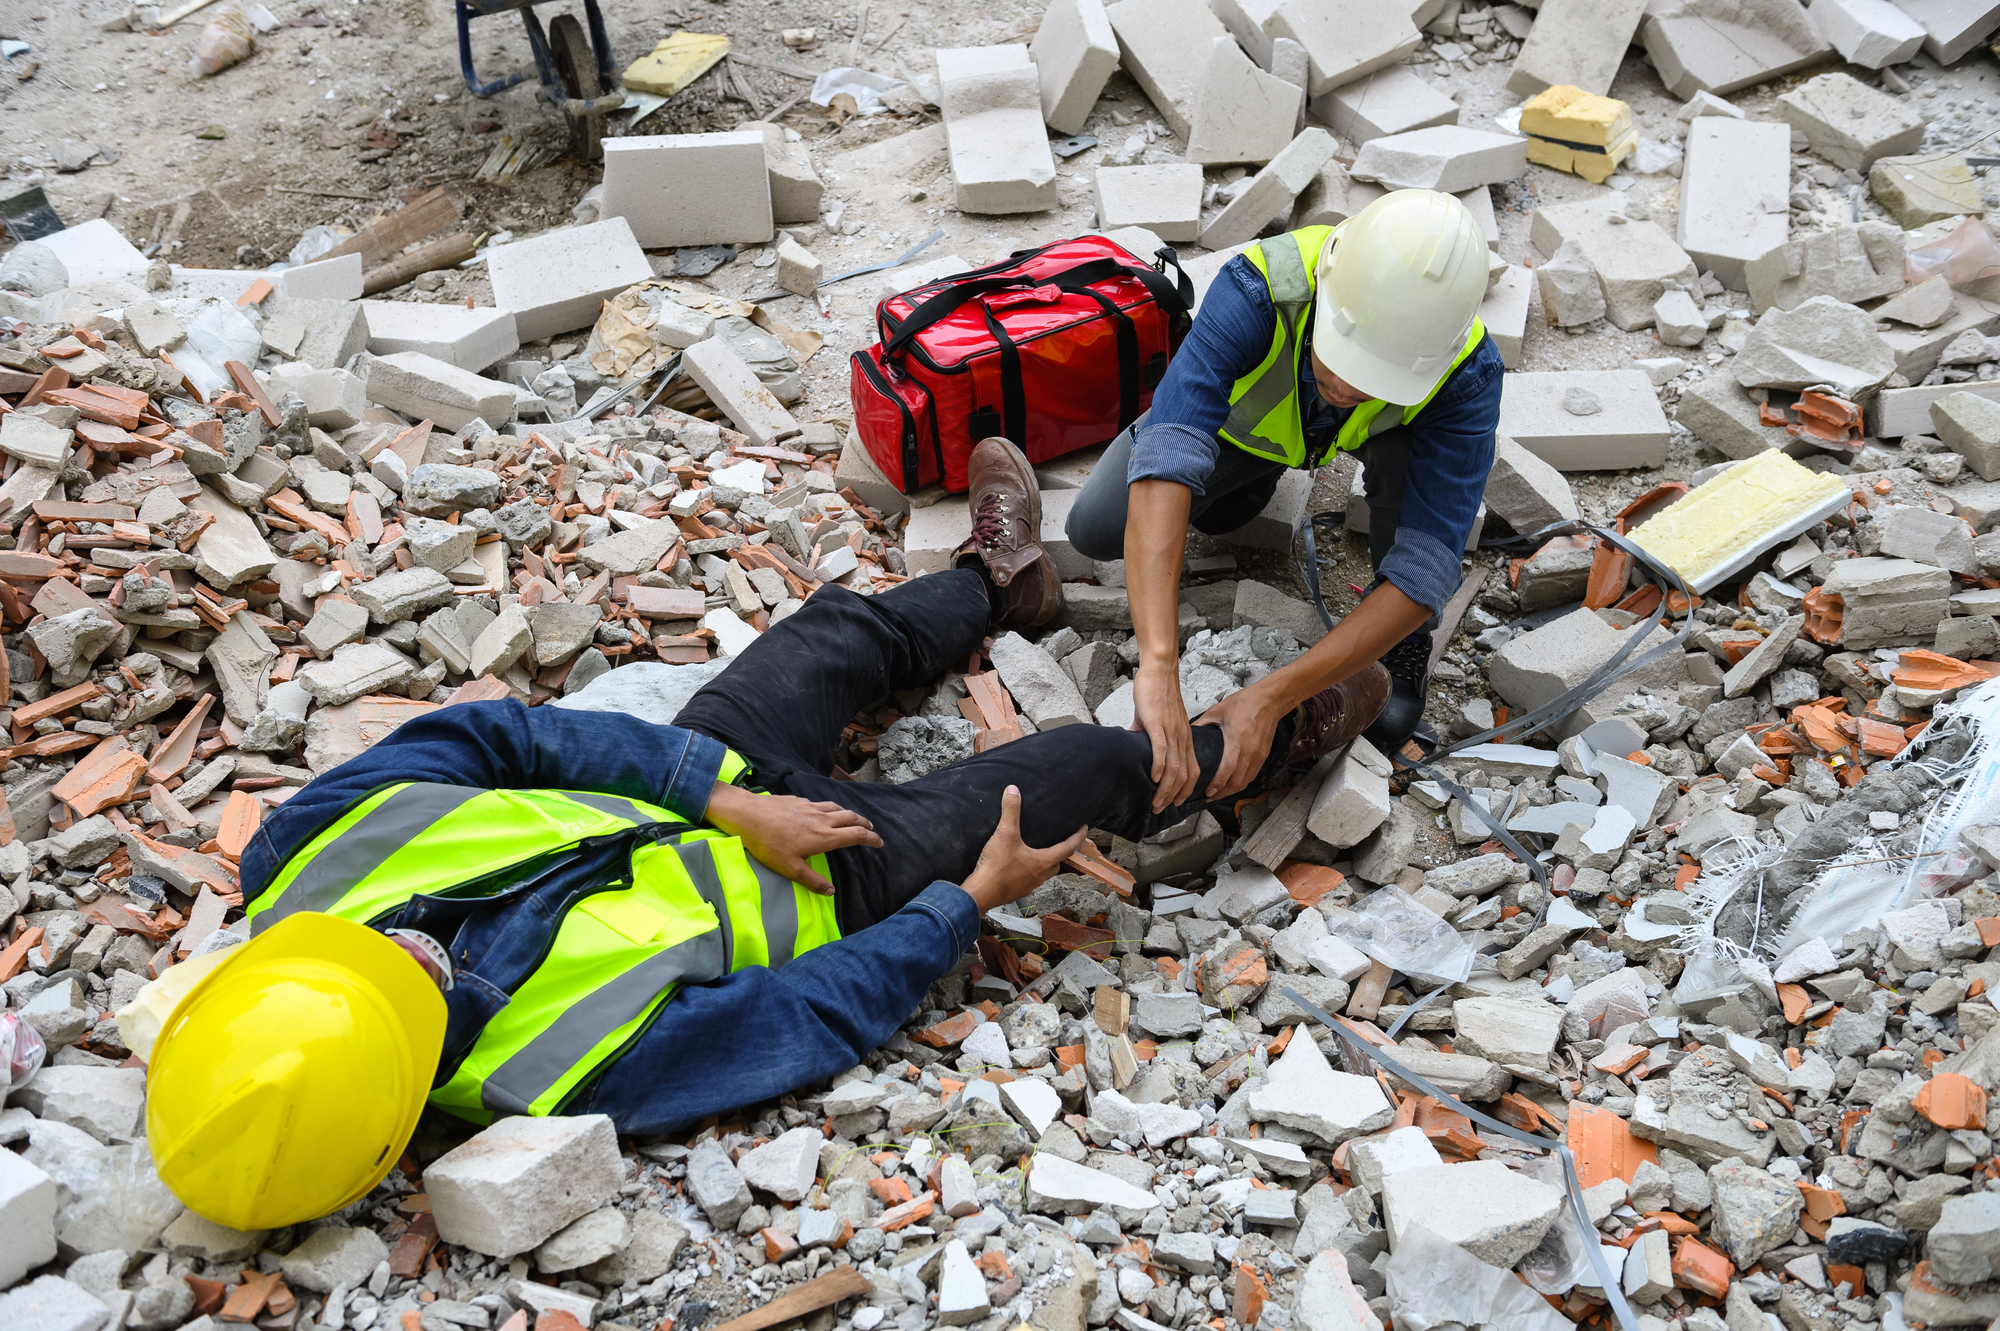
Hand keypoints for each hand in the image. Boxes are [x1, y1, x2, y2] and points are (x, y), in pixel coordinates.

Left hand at [704, 782, 882, 894]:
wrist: (747, 815)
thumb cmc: (768, 844)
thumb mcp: (790, 869)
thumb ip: (813, 881)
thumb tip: (832, 892)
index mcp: (824, 837)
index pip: (855, 835)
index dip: (871, 839)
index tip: (880, 842)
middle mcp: (821, 819)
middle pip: (851, 817)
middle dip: (864, 823)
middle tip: (870, 829)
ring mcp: (810, 807)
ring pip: (837, 807)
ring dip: (849, 813)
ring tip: (852, 819)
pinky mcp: (797, 801)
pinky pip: (820, 803)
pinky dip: (830, 808)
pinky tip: (822, 812)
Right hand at [961, 785, 1089, 913]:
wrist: (981, 893)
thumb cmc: (997, 866)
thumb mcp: (1005, 834)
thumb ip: (1011, 811)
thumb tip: (1013, 790)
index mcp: (1043, 862)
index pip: (1068, 848)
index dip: (1078, 837)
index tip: (1084, 829)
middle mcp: (1039, 876)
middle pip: (1056, 863)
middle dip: (1060, 853)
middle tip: (1060, 842)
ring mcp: (1028, 886)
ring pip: (1042, 874)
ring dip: (1042, 864)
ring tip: (1036, 853)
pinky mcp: (1015, 891)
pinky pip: (1027, 880)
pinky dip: (1026, 872)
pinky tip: (1016, 866)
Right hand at [1132, 661, 1197, 813]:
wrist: (1159, 671)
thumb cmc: (1157, 693)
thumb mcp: (1157, 720)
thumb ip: (1148, 737)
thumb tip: (1135, 747)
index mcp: (1184, 738)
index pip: (1191, 770)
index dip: (1186, 790)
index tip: (1176, 803)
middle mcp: (1182, 737)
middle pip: (1184, 775)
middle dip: (1173, 796)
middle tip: (1160, 809)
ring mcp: (1171, 731)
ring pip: (1174, 767)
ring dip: (1165, 788)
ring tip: (1156, 802)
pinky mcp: (1158, 723)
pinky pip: (1162, 749)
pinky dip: (1159, 766)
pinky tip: (1154, 778)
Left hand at [1195, 684, 1282, 801]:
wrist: (1269, 700)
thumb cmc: (1244, 703)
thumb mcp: (1218, 710)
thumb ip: (1202, 724)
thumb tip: (1188, 734)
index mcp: (1237, 738)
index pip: (1228, 768)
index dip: (1218, 783)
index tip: (1208, 791)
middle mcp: (1250, 749)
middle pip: (1237, 780)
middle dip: (1222, 792)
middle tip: (1210, 796)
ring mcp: (1259, 754)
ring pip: (1246, 781)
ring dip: (1232, 791)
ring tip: (1219, 794)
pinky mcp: (1264, 755)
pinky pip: (1253, 775)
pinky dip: (1242, 783)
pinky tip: (1232, 784)